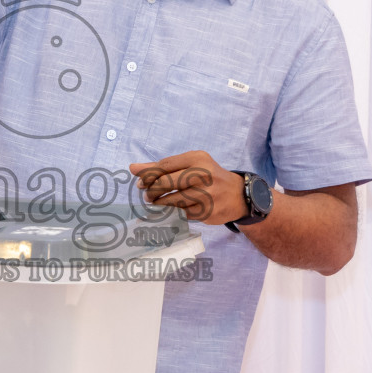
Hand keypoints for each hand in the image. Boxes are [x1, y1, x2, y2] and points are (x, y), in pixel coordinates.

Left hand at [129, 151, 248, 224]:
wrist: (238, 195)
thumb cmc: (209, 177)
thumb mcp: (190, 165)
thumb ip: (162, 167)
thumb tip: (133, 168)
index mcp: (197, 159)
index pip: (165, 166)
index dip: (149, 175)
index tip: (141, 182)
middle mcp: (203, 174)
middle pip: (166, 183)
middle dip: (152, 191)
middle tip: (148, 196)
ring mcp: (206, 194)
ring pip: (172, 200)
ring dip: (159, 204)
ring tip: (156, 203)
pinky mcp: (207, 211)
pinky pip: (182, 213)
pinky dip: (172, 212)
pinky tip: (170, 210)